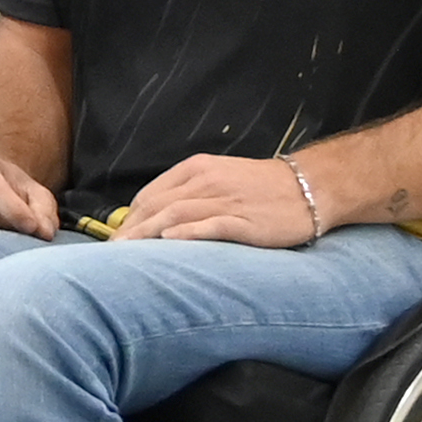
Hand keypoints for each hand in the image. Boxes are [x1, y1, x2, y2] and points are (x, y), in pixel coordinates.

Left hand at [113, 152, 316, 243]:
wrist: (310, 186)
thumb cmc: (263, 187)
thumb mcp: (221, 179)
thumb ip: (190, 193)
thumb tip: (158, 218)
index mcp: (198, 169)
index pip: (152, 193)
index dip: (131, 216)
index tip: (116, 238)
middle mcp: (208, 181)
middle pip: (158, 205)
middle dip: (131, 228)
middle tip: (111, 252)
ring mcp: (226, 200)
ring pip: (177, 214)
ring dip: (148, 233)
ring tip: (127, 252)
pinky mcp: (245, 221)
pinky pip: (210, 225)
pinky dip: (187, 233)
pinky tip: (169, 242)